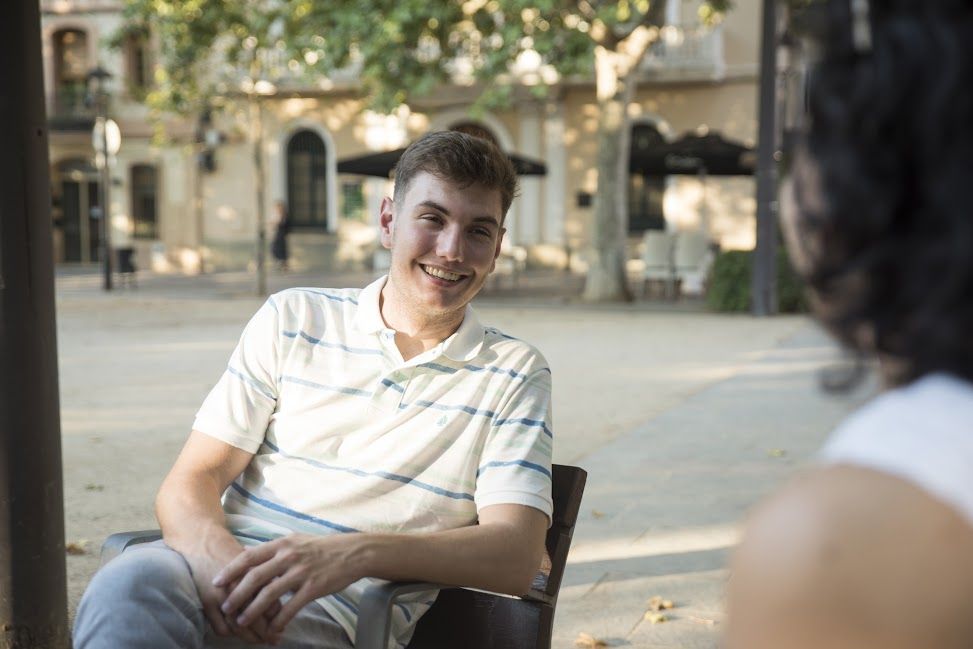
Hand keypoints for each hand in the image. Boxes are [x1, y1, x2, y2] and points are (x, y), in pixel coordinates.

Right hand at [182, 535, 281, 643]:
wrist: (206, 544)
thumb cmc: (235, 553)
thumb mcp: (257, 561)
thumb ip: (271, 577)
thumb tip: (285, 598)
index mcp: (254, 575)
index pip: (271, 603)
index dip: (279, 617)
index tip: (284, 627)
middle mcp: (238, 587)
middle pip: (255, 617)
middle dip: (266, 632)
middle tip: (275, 639)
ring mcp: (221, 596)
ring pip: (238, 626)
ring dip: (250, 637)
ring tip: (261, 641)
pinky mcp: (207, 602)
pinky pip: (220, 628)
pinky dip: (231, 634)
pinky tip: (239, 634)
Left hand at [213, 533, 362, 635]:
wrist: (353, 553)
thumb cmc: (323, 547)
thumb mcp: (296, 541)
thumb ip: (274, 550)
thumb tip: (248, 557)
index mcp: (282, 544)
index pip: (249, 557)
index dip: (230, 570)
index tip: (216, 583)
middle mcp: (289, 556)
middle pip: (255, 577)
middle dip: (236, 595)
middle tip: (225, 608)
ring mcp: (302, 572)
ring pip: (270, 594)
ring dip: (253, 611)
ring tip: (242, 621)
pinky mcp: (314, 587)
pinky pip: (291, 607)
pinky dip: (279, 620)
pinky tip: (272, 629)